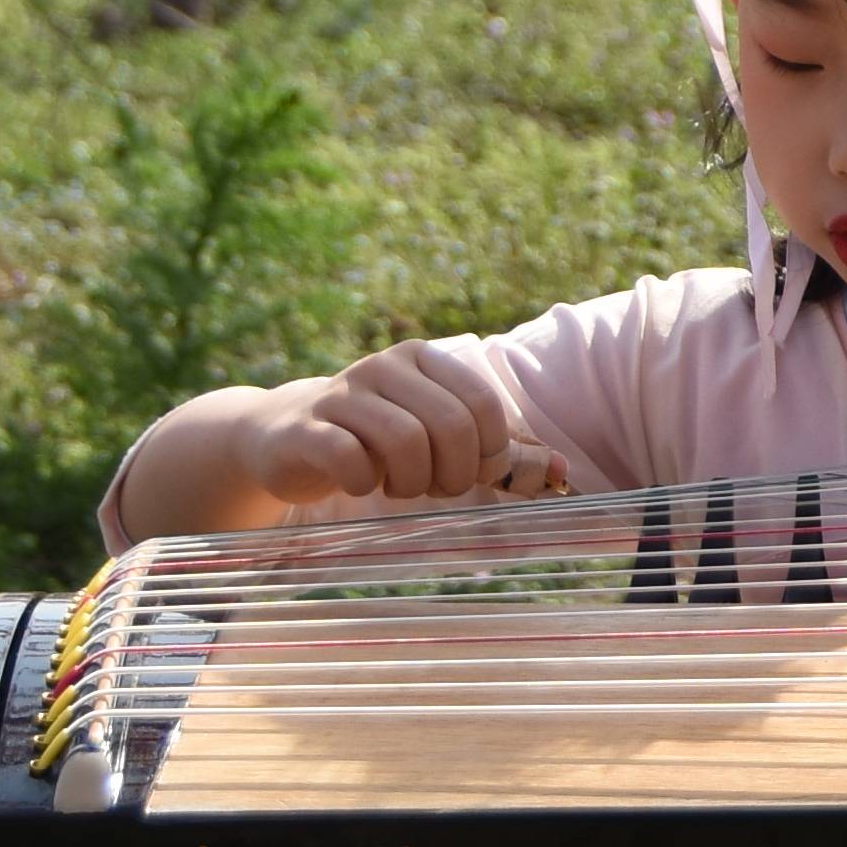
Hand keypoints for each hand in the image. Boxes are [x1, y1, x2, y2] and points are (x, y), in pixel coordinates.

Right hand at [247, 339, 563, 509]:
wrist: (284, 436)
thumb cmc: (376, 439)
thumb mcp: (437, 435)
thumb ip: (498, 451)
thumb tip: (562, 471)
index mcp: (424, 359)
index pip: (482, 405)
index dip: (489, 453)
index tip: (472, 473)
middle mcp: (385, 366)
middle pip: (450, 426)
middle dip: (453, 473)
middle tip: (434, 487)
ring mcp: (341, 393)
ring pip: (404, 442)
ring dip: (411, 482)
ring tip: (397, 485)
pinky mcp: (305, 427)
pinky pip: (349, 458)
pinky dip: (365, 483)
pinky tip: (360, 483)